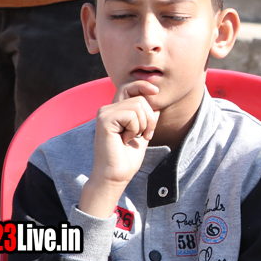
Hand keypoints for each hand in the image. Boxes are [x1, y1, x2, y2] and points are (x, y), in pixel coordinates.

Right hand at [80, 81, 159, 217]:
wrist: (116, 175)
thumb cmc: (128, 157)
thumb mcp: (143, 133)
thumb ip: (148, 117)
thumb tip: (155, 101)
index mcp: (116, 110)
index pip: (128, 87)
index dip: (143, 85)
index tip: (156, 91)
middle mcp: (108, 109)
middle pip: (140, 98)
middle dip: (150, 118)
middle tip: (145, 135)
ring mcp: (104, 113)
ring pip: (138, 106)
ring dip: (143, 125)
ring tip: (133, 138)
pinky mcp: (104, 119)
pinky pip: (131, 115)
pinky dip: (135, 129)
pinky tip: (125, 140)